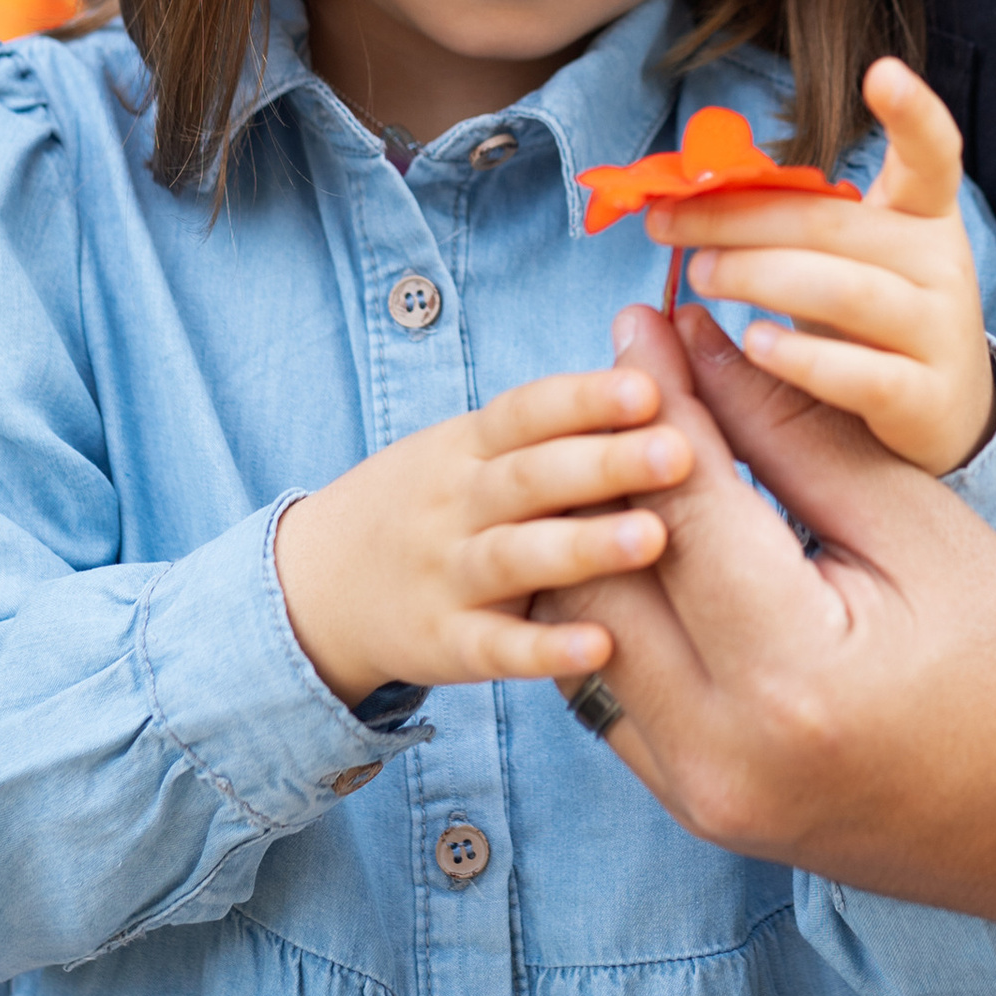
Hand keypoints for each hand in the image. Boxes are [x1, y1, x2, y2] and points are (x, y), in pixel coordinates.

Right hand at [273, 365, 680, 706]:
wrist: (317, 584)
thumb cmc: (431, 504)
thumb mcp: (470, 448)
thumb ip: (556, 416)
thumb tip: (654, 345)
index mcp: (468, 445)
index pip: (526, 410)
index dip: (585, 397)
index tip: (649, 388)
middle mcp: (455, 503)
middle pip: (530, 477)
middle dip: (604, 462)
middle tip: (678, 452)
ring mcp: (445, 574)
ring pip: (514, 557)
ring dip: (584, 547)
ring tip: (653, 538)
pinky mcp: (443, 643)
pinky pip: (495, 647)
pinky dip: (545, 650)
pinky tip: (602, 648)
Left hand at [539, 304, 995, 911]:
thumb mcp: (919, 530)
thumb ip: (798, 441)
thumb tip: (701, 351)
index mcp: (790, 675)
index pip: (682, 505)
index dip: (658, 399)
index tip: (645, 323)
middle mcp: (721, 750)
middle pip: (604, 571)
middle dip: (609, 460)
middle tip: (626, 379)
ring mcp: (698, 794)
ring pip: (587, 634)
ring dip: (597, 536)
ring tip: (633, 453)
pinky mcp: (695, 806)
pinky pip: (611, 691)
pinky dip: (618, 610)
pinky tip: (651, 545)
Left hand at [647, 58, 995, 475]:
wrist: (943, 410)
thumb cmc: (870, 315)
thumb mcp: (841, 257)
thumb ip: (784, 221)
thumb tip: (681, 194)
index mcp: (923, 215)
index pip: (931, 154)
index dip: (913, 111)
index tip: (880, 71)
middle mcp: (942, 264)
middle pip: (833, 225)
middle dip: (740, 218)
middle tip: (670, 222)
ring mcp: (939, 332)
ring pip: (843, 290)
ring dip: (758, 275)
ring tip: (699, 273)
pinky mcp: (924, 399)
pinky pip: (858, 373)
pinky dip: (801, 356)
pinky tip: (753, 341)